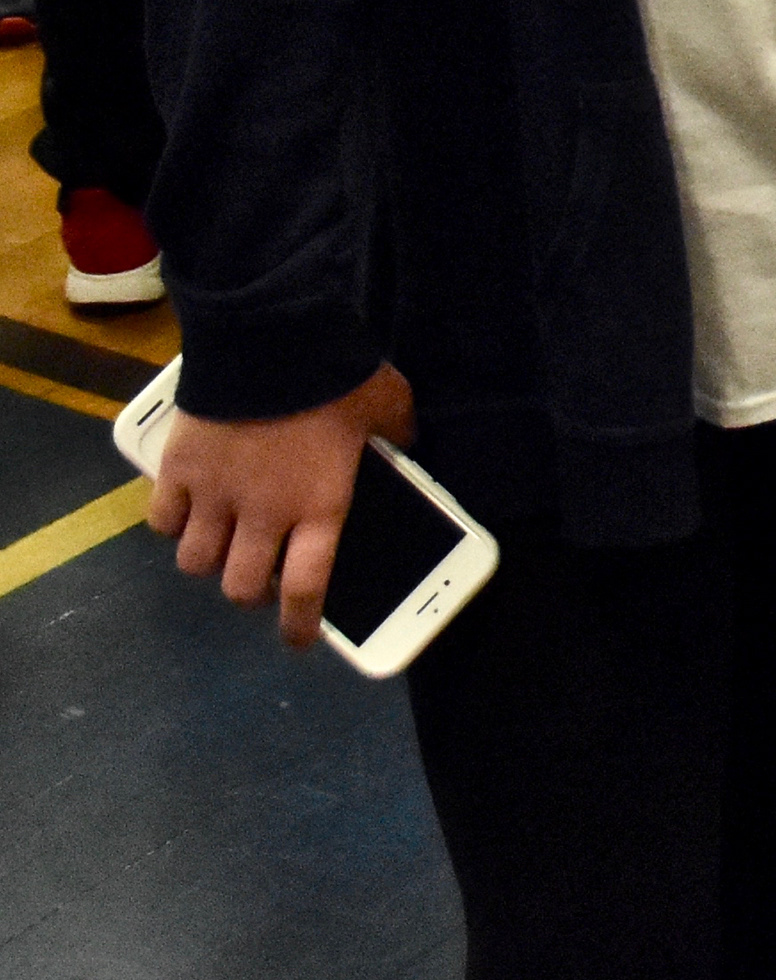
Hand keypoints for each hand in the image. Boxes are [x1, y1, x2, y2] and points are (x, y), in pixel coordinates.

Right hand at [149, 365, 413, 650]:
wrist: (270, 338)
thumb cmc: (336, 375)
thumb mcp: (389, 407)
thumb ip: (398, 437)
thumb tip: (410, 448)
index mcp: (319, 507)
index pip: (307, 588)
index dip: (300, 625)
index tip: (298, 641)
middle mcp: (263, 514)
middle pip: (240, 588)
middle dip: (249, 591)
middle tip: (258, 575)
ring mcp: (213, 495)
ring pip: (195, 562)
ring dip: (209, 560)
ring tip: (221, 542)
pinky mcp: (176, 471)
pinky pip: (160, 522)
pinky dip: (172, 524)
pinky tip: (187, 510)